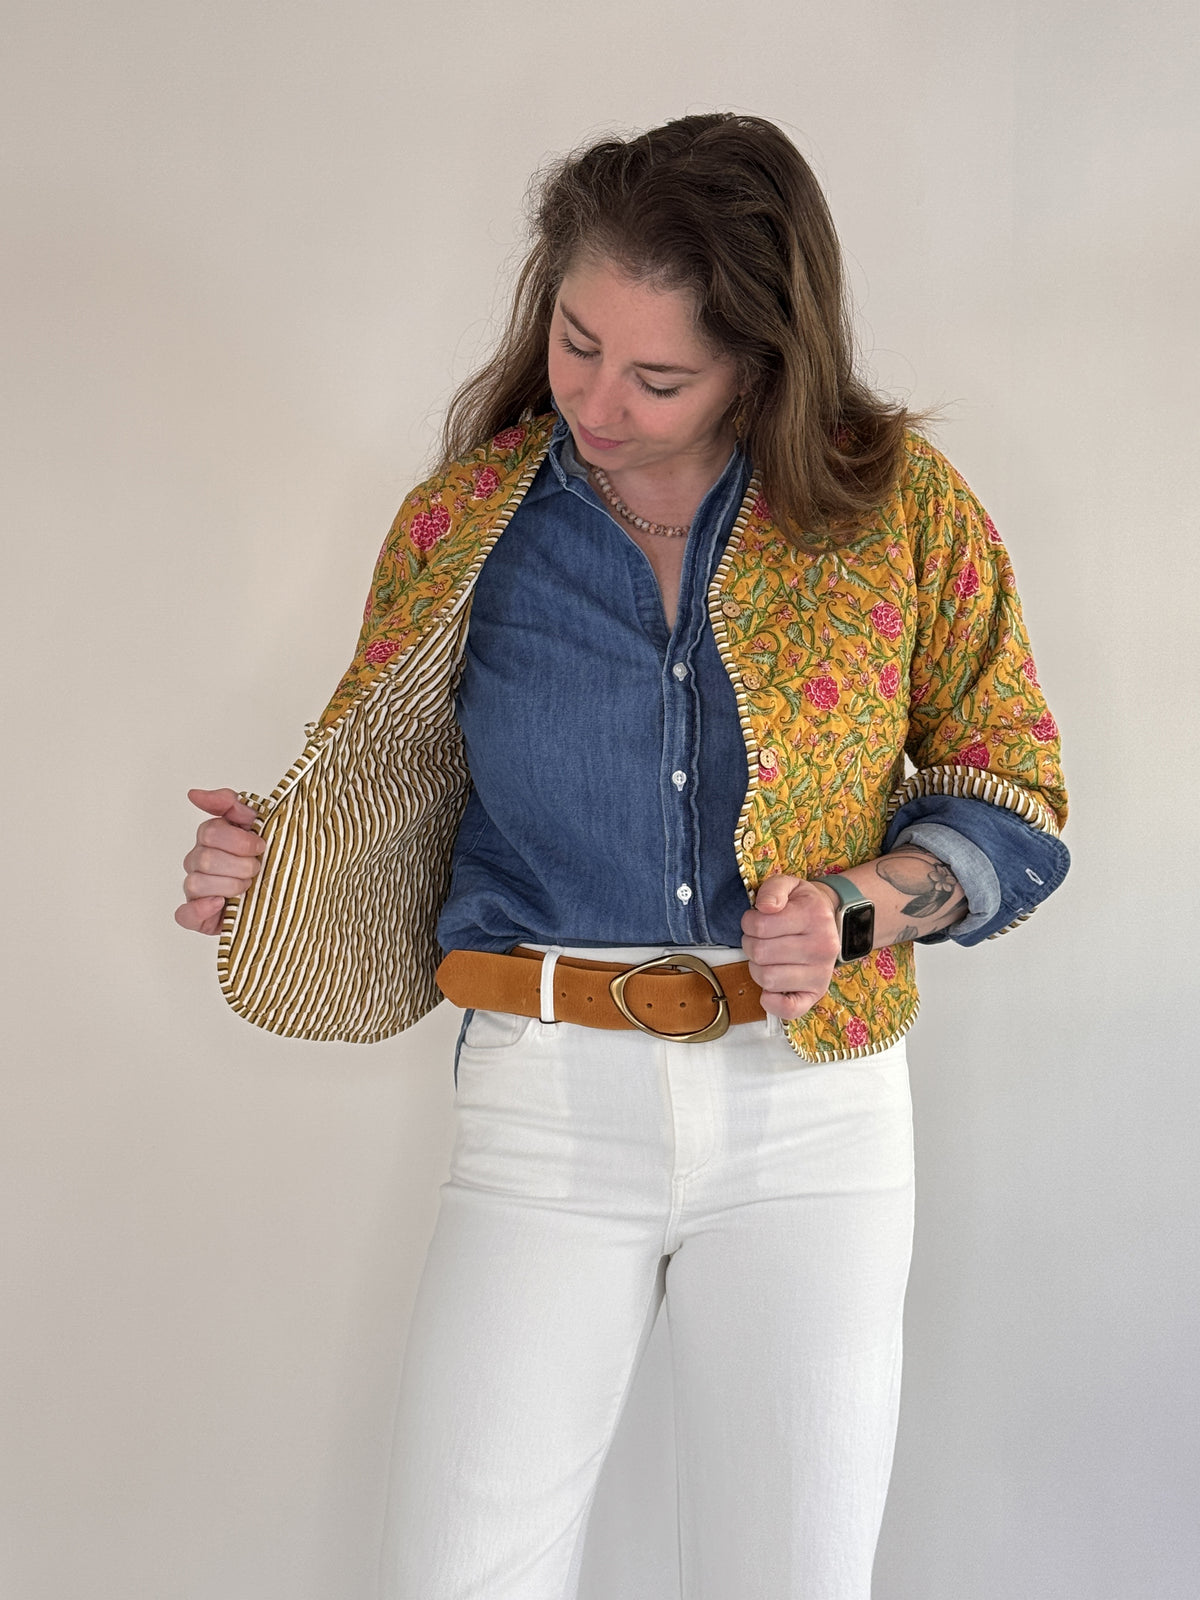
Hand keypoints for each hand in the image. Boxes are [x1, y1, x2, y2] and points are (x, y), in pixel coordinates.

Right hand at [175, 788, 264, 935]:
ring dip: (230, 886)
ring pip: (196, 883)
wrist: (285, 893)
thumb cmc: (271, 857)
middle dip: (240, 866)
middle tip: (257, 869)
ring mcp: (196, 888)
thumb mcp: (261, 823)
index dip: (240, 842)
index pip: (210, 832)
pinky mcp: (197, 915)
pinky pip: (185, 914)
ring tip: (248, 888)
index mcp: (212, 837)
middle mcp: (199, 860)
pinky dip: (201, 910)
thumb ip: (233, 804)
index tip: (261, 847)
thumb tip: (194, 794)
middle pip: (205, 859)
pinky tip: (221, 904)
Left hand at [740, 874, 840, 1020]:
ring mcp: (821, 974)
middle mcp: (822, 947)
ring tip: (766, 957)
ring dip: (756, 968)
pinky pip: (788, 1009)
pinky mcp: (816, 994)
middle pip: (760, 953)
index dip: (748, 922)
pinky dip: (772, 1002)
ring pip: (767, 979)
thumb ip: (772, 890)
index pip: (759, 925)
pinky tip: (769, 989)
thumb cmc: (802, 906)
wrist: (830, 922)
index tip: (756, 920)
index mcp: (815, 917)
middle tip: (759, 939)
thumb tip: (765, 907)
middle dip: (750, 944)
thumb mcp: (789, 886)